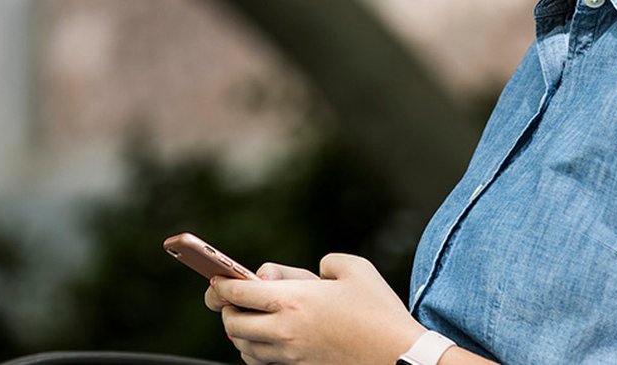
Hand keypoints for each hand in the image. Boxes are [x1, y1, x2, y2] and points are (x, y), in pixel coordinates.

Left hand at [211, 254, 425, 364]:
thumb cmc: (379, 311)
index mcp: (292, 300)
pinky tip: (267, 340)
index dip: (220, 285)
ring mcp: (291, 355)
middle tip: (230, 299)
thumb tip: (312, 273)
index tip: (216, 280)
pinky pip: (262, 363)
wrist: (399, 356)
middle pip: (232, 323)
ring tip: (248, 318)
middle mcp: (285, 330)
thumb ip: (325, 261)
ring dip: (239, 331)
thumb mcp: (354, 268)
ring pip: (243, 347)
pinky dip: (255, 351)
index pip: (237, 293)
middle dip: (226, 309)